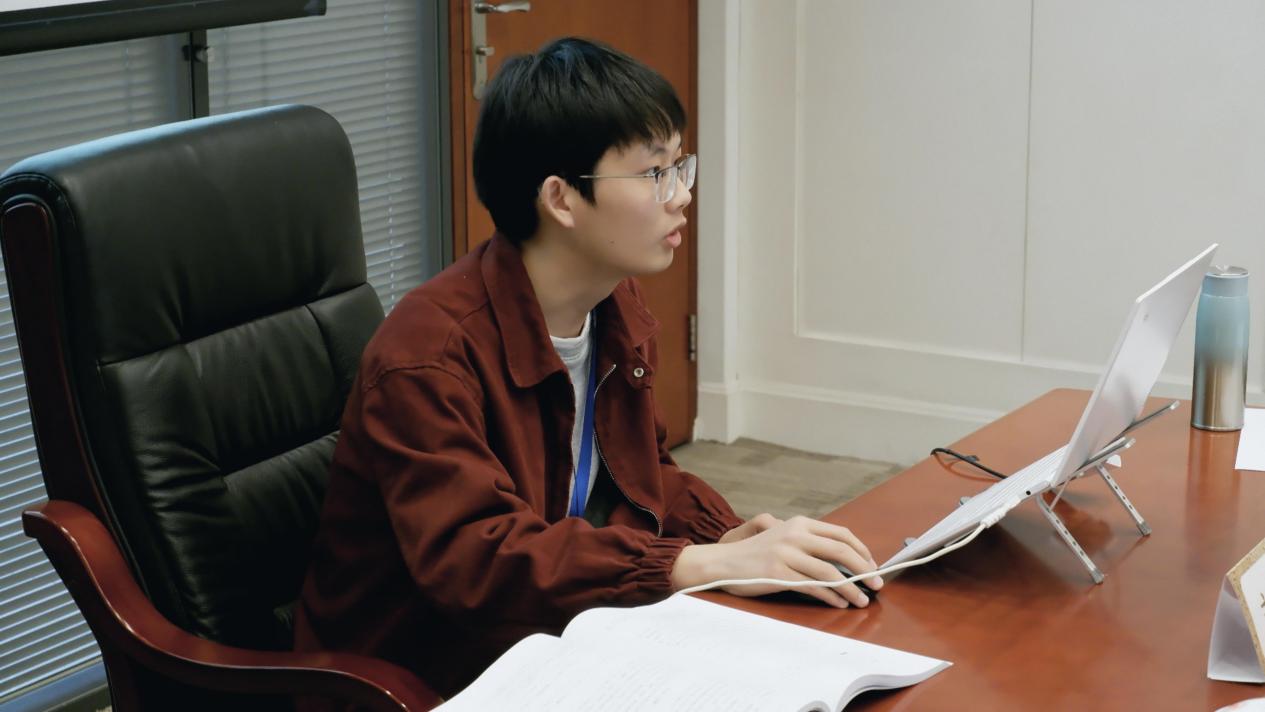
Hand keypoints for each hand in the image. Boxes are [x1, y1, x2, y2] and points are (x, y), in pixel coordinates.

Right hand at [672, 514, 882, 608]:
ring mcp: (786, 553)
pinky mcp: (779, 572)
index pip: (840, 534)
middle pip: (841, 550)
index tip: (872, 565)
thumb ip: (808, 543)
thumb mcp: (782, 538)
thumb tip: (843, 561)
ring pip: (830, 572)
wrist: (722, 563)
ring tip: (862, 600)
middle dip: (864, 569)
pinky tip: (840, 603)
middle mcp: (794, 534)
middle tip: (876, 584)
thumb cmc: (754, 555)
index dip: (861, 550)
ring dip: (851, 588)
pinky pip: (814, 586)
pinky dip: (832, 596)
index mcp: (799, 523)